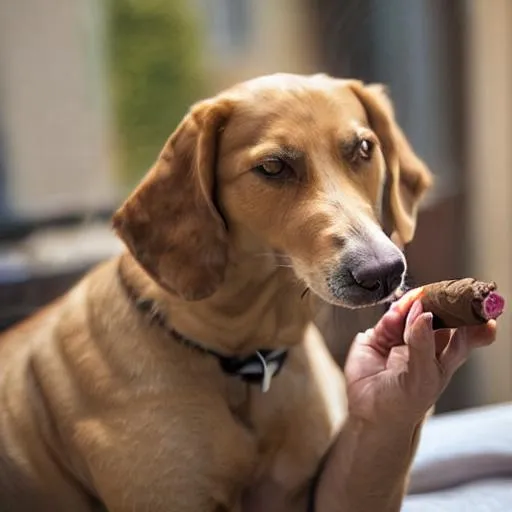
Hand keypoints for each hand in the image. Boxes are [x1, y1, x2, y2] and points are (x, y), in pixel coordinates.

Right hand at [344, 290, 496, 424]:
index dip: (475, 319)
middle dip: (444, 302)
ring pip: (415, 312)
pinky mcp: (380, 335)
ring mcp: (402, 337)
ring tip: (421, 297)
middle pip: (441, 316)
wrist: (367, 413)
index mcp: (445, 357)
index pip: (466, 333)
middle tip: (448, 291)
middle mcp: (426, 344)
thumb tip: (423, 314)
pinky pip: (390, 317)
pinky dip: (396, 310)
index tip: (483, 305)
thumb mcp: (421, 379)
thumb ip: (422, 345)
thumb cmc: (402, 404)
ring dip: (419, 302)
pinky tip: (402, 308)